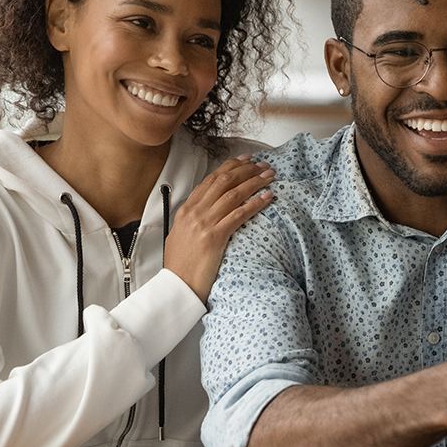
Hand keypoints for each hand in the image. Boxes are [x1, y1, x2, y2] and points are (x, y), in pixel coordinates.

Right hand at [163, 154, 274, 302]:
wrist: (177, 285)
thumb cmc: (181, 265)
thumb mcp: (180, 235)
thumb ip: (192, 220)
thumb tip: (205, 212)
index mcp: (186, 210)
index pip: (210, 180)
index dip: (230, 167)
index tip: (245, 160)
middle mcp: (194, 212)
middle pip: (224, 182)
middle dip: (246, 170)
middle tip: (262, 165)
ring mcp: (204, 224)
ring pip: (233, 194)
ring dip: (254, 182)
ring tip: (269, 176)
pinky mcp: (214, 237)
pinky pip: (239, 214)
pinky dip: (255, 203)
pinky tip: (267, 197)